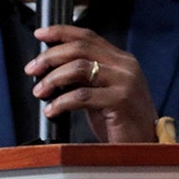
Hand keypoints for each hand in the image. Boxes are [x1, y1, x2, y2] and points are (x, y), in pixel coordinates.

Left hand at [26, 25, 157, 142]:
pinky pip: (82, 96)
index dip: (61, 32)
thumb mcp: (104, 92)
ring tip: (40, 92)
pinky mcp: (121, 101)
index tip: (40, 34)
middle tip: (32, 69)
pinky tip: (52, 110)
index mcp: (122, 60)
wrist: (146, 146)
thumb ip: (86, 78)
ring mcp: (125, 82)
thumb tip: (54, 70)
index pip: (88, 36)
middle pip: (80, 48)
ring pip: (79, 68)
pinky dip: (61, 102)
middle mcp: (125, 66)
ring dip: (52, 79)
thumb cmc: (123, 122)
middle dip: (50, 56)